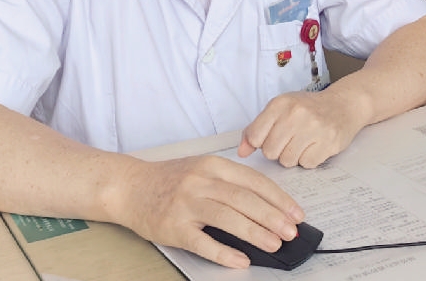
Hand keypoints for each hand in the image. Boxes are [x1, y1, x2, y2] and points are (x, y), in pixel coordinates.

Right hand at [118, 155, 303, 267]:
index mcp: (212, 165)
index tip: (295, 213)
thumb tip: (267, 207)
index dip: (278, 198)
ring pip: (227, 217)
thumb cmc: (169, 179)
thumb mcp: (201, 169)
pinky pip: (203, 242)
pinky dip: (224, 252)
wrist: (129, 186)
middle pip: (244, 199)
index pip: (253, 181)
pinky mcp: (174, 227)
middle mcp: (200, 181)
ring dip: (255, 233)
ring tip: (274, 244)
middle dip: (272, 216)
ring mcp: (186, 204)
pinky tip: (240, 260)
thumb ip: (230, 183)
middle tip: (291, 231)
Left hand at [238, 89, 364, 168]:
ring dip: (293, 156)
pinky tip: (315, 146)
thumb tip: (241, 152)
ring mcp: (314, 128)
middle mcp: (296, 113)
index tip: (269, 138)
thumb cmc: (308, 108)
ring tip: (303, 142)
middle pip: (270, 152)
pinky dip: (309, 159)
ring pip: (287, 161)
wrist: (344, 104)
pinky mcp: (329, 142)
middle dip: (278, 151)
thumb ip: (256, 129)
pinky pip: (306, 164)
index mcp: (280, 103)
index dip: (260, 142)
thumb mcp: (280, 110)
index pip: (255, 136)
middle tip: (290, 140)